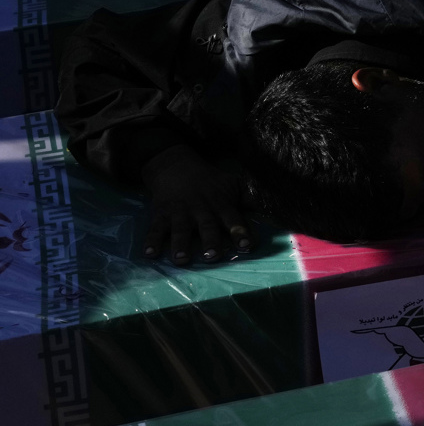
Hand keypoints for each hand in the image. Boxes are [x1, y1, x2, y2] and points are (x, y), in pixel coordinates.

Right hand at [141, 145, 251, 265]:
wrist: (175, 165)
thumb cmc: (210, 181)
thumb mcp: (232, 184)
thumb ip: (249, 198)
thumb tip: (272, 208)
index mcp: (221, 205)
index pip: (233, 219)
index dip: (240, 232)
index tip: (246, 246)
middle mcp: (201, 209)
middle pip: (207, 227)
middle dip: (210, 241)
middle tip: (211, 256)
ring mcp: (180, 212)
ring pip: (181, 230)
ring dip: (180, 244)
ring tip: (181, 259)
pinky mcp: (161, 214)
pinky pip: (156, 228)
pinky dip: (152, 241)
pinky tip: (149, 254)